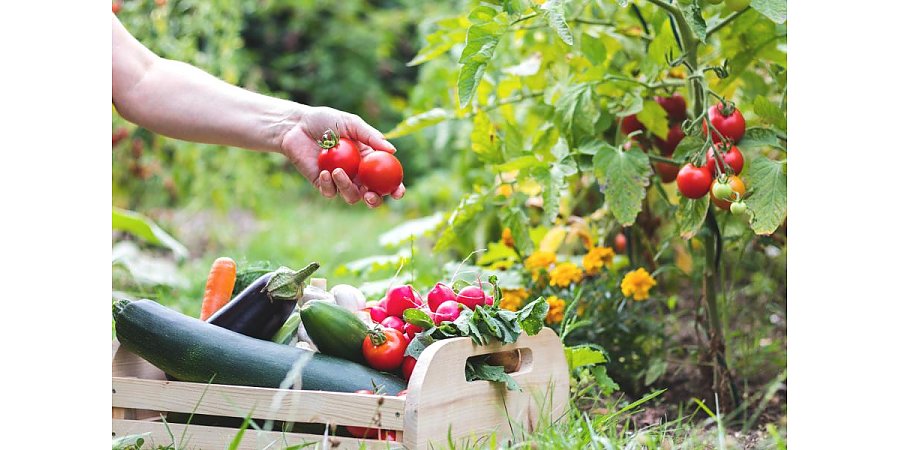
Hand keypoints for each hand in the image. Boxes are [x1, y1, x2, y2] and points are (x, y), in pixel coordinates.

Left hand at [280, 106, 405, 207]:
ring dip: (347, 187)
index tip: (398, 191)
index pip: (386, 178)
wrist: (297, 126)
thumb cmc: (326, 121)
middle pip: (372, 196)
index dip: (395, 188)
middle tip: (370, 195)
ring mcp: (339, 180)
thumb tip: (393, 150)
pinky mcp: (322, 184)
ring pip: (351, 196)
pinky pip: (330, 192)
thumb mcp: (351, 124)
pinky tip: (325, 172)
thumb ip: (371, 137)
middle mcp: (357, 174)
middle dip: (375, 201)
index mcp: (368, 160)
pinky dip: (329, 185)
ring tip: (337, 171)